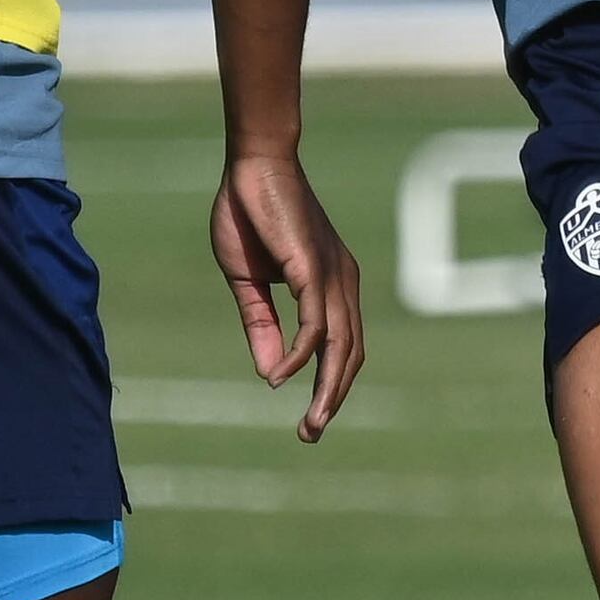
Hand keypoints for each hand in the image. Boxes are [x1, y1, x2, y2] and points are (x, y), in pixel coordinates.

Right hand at [211, 149, 364, 440]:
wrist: (252, 164)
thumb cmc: (253, 216)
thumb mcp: (250, 284)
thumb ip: (261, 327)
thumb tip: (269, 375)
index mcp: (332, 286)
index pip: (343, 348)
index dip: (328, 385)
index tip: (310, 420)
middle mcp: (342, 283)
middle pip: (350, 355)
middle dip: (332, 398)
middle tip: (311, 435)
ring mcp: (332, 275)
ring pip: (340, 346)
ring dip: (325, 389)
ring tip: (309, 423)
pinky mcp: (313, 266)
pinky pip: (314, 322)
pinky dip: (300, 354)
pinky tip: (281, 375)